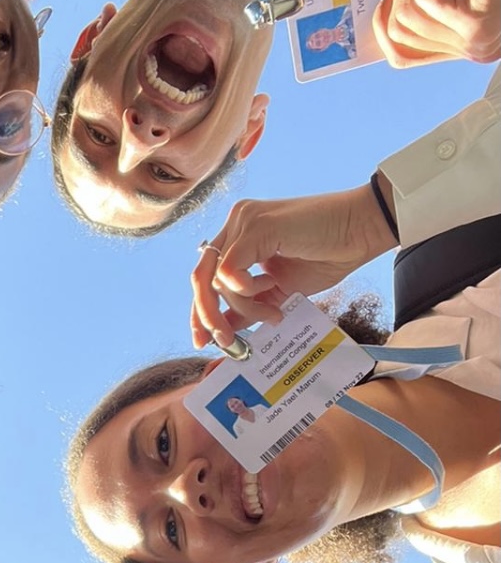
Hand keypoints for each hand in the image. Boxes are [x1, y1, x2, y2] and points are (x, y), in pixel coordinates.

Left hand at [189, 184, 396, 347]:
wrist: (362, 231)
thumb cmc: (329, 255)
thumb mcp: (279, 291)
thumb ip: (249, 307)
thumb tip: (225, 331)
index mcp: (240, 236)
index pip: (206, 275)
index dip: (200, 311)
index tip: (202, 341)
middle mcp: (237, 224)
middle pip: (200, 276)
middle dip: (206, 315)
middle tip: (223, 341)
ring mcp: (245, 221)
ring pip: (217, 278)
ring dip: (243, 307)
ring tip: (272, 313)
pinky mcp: (257, 226)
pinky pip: (231, 271)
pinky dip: (246, 291)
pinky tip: (271, 287)